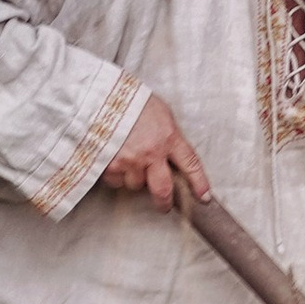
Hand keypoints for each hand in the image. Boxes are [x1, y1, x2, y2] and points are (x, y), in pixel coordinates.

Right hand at [101, 92, 211, 211]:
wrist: (100, 97)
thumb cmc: (131, 101)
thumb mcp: (161, 113)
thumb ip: (168, 136)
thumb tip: (173, 154)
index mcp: (169, 137)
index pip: (190, 164)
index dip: (199, 183)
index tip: (204, 196)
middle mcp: (152, 152)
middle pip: (163, 189)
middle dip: (164, 202)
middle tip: (163, 205)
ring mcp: (130, 161)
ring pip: (136, 185)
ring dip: (134, 178)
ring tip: (128, 160)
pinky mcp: (110, 165)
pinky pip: (116, 181)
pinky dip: (116, 174)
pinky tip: (114, 159)